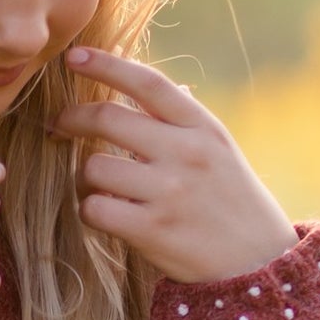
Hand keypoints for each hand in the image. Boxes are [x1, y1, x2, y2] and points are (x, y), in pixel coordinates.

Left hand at [45, 47, 297, 283]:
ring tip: (98, 188)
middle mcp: (187, 153)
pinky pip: (95, 209)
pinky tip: (105, 214)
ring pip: (93, 168)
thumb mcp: (219, 150)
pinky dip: (90, 211)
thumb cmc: (231, 201)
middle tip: (60, 126)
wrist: (259, 263)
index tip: (73, 56)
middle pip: (108, 118)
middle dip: (72, 118)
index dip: (106, 64)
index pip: (149, 83)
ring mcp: (170, 192)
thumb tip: (134, 78)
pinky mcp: (154, 230)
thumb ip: (180, 120)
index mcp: (203, 128)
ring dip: (84, 178)